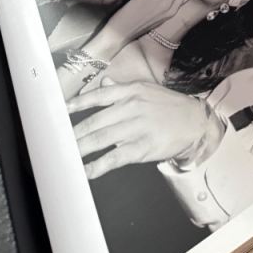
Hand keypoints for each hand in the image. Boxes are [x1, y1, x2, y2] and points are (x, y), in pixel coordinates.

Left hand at [68, 80, 222, 177]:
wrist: (195, 121)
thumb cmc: (169, 106)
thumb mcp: (146, 89)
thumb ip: (122, 88)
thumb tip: (104, 81)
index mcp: (131, 91)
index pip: (99, 95)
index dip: (79, 103)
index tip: (62, 109)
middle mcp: (131, 107)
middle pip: (96, 120)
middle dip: (74, 132)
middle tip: (57, 140)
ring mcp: (137, 127)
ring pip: (102, 138)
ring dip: (81, 148)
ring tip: (66, 155)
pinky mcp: (143, 147)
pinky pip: (115, 157)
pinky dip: (99, 165)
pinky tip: (87, 170)